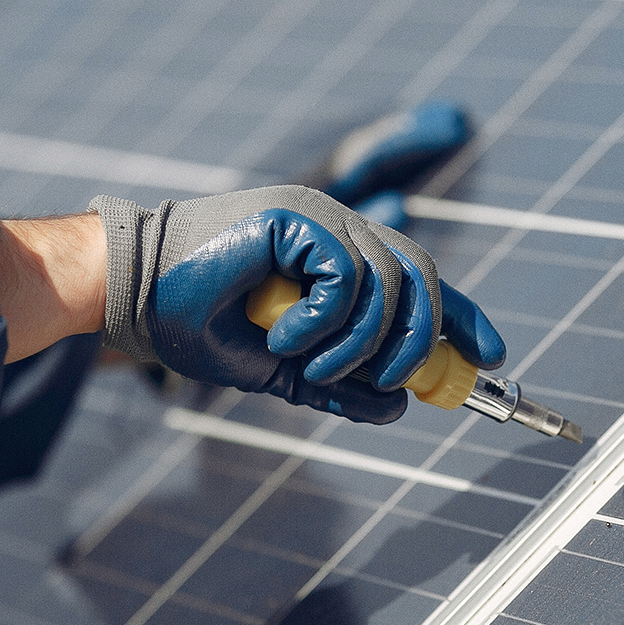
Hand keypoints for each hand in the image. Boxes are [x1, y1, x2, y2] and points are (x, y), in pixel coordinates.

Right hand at [89, 186, 504, 423]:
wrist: (132, 295)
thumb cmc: (197, 324)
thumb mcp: (282, 370)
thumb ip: (338, 384)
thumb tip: (397, 408)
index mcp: (339, 256)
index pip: (420, 281)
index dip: (462, 318)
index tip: (492, 357)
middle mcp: (339, 229)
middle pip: (422, 281)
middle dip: (420, 344)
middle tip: (389, 383)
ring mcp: (320, 217)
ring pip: (391, 286)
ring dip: (358, 346)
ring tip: (308, 365)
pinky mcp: (298, 216)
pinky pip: (349, 278)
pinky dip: (326, 323)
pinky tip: (285, 338)